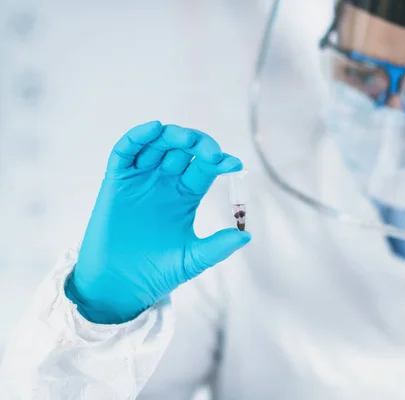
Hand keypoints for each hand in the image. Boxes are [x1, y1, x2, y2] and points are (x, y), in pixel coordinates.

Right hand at [65, 121, 249, 323]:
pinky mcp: (117, 182)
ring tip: (185, 140)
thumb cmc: (156, 271)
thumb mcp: (193, 259)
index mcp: (186, 194)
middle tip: (210, 152)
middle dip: (199, 145)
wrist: (119, 286)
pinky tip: (153, 129)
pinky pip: (125, 152)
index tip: (234, 165)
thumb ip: (218, 247)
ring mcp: (140, 179)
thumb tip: (246, 235)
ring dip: (172, 136)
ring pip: (157, 145)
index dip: (220, 161)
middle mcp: (165, 182)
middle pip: (184, 150)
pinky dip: (137, 137)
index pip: (206, 167)